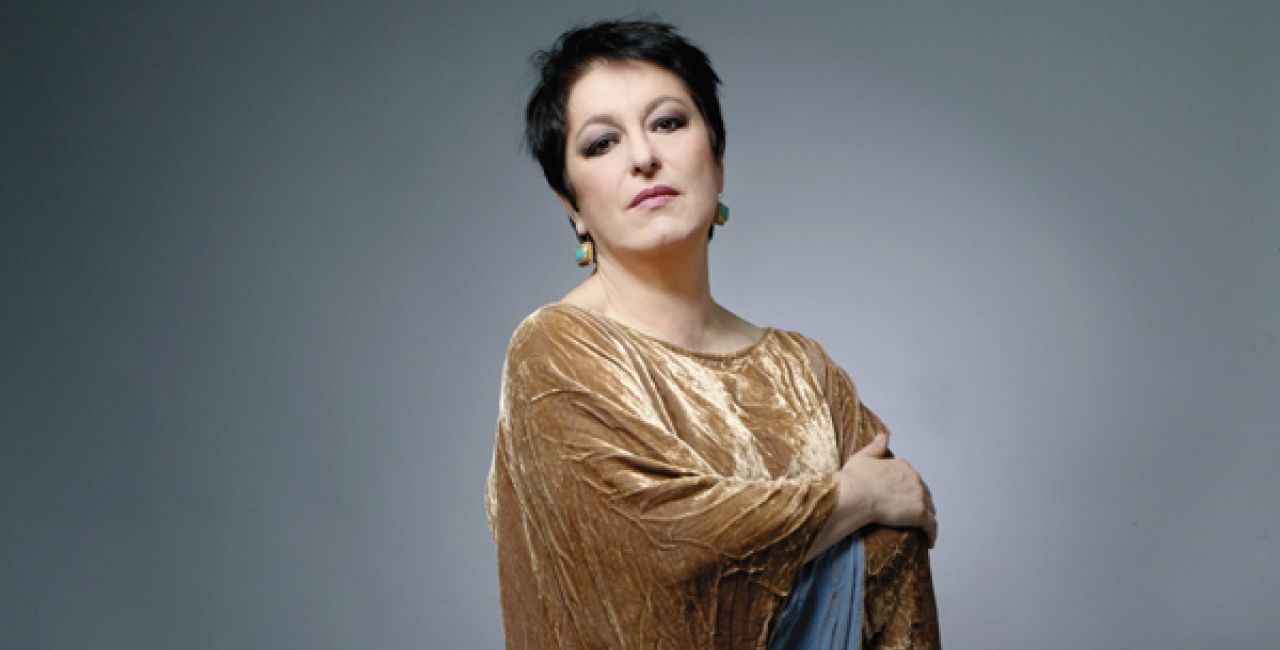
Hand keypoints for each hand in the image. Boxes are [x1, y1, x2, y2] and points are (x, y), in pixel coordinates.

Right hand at [839, 433, 936, 547]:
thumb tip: (884, 436)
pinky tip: (929, 541)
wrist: (854, 494)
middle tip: (913, 515)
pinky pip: (931, 526)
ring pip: (930, 509)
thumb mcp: (863, 456)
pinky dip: (932, 533)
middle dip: (921, 503)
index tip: (905, 498)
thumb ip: (876, 447)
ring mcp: (918, 496)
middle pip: (924, 493)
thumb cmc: (854, 478)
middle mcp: (914, 478)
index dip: (910, 489)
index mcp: (902, 466)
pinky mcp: (919, 513)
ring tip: (922, 529)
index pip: (913, 479)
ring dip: (927, 518)